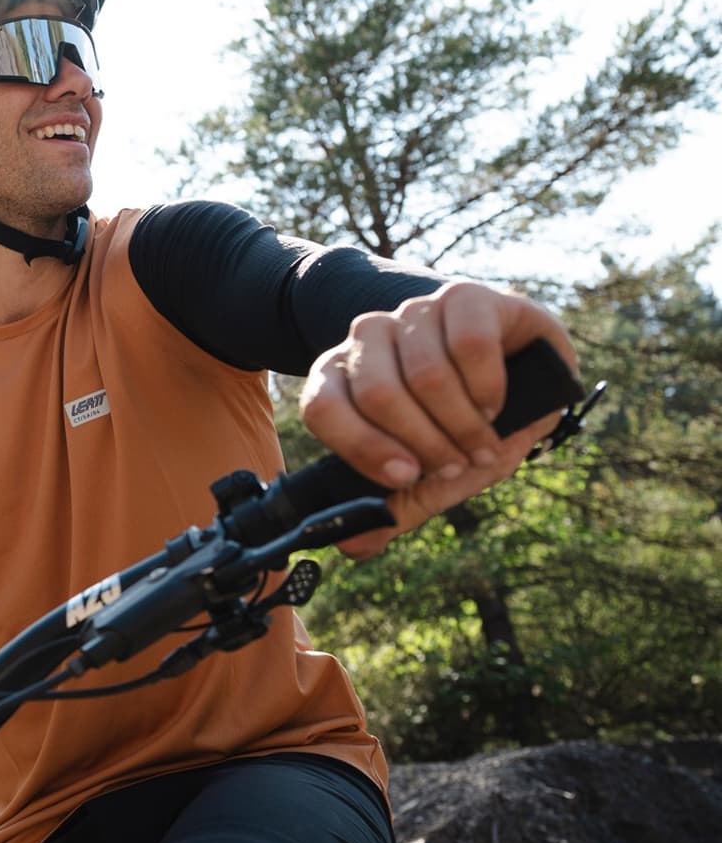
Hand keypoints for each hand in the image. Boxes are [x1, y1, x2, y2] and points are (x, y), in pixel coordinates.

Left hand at [299, 280, 578, 557]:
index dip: (363, 448)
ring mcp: (415, 311)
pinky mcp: (464, 297)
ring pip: (425, 374)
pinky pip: (469, 345)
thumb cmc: (463, 421)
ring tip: (483, 441)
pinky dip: (489, 387)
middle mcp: (368, 337)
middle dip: (426, 444)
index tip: (406, 476)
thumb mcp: (430, 470)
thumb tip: (352, 546)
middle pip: (378, 394)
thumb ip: (393, 504)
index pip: (323, 407)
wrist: (519, 367)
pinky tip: (497, 402)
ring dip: (463, 424)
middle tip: (457, 465)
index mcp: (341, 375)